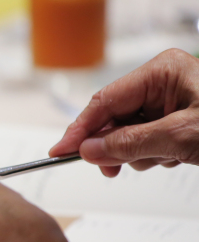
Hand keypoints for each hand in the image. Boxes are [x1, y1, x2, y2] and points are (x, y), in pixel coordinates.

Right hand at [50, 48, 198, 176]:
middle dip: (114, 146)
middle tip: (110, 169)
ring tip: (164, 157)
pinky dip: (153, 154)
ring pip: (128, 134)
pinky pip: (146, 140)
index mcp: (160, 72)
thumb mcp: (181, 135)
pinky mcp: (175, 122)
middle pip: (114, 118)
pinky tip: (173, 156)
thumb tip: (89, 149)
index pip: (105, 101)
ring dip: (139, 153)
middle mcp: (161, 83)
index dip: (80, 128)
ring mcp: (169, 103)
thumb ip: (132, 142)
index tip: (61, 150)